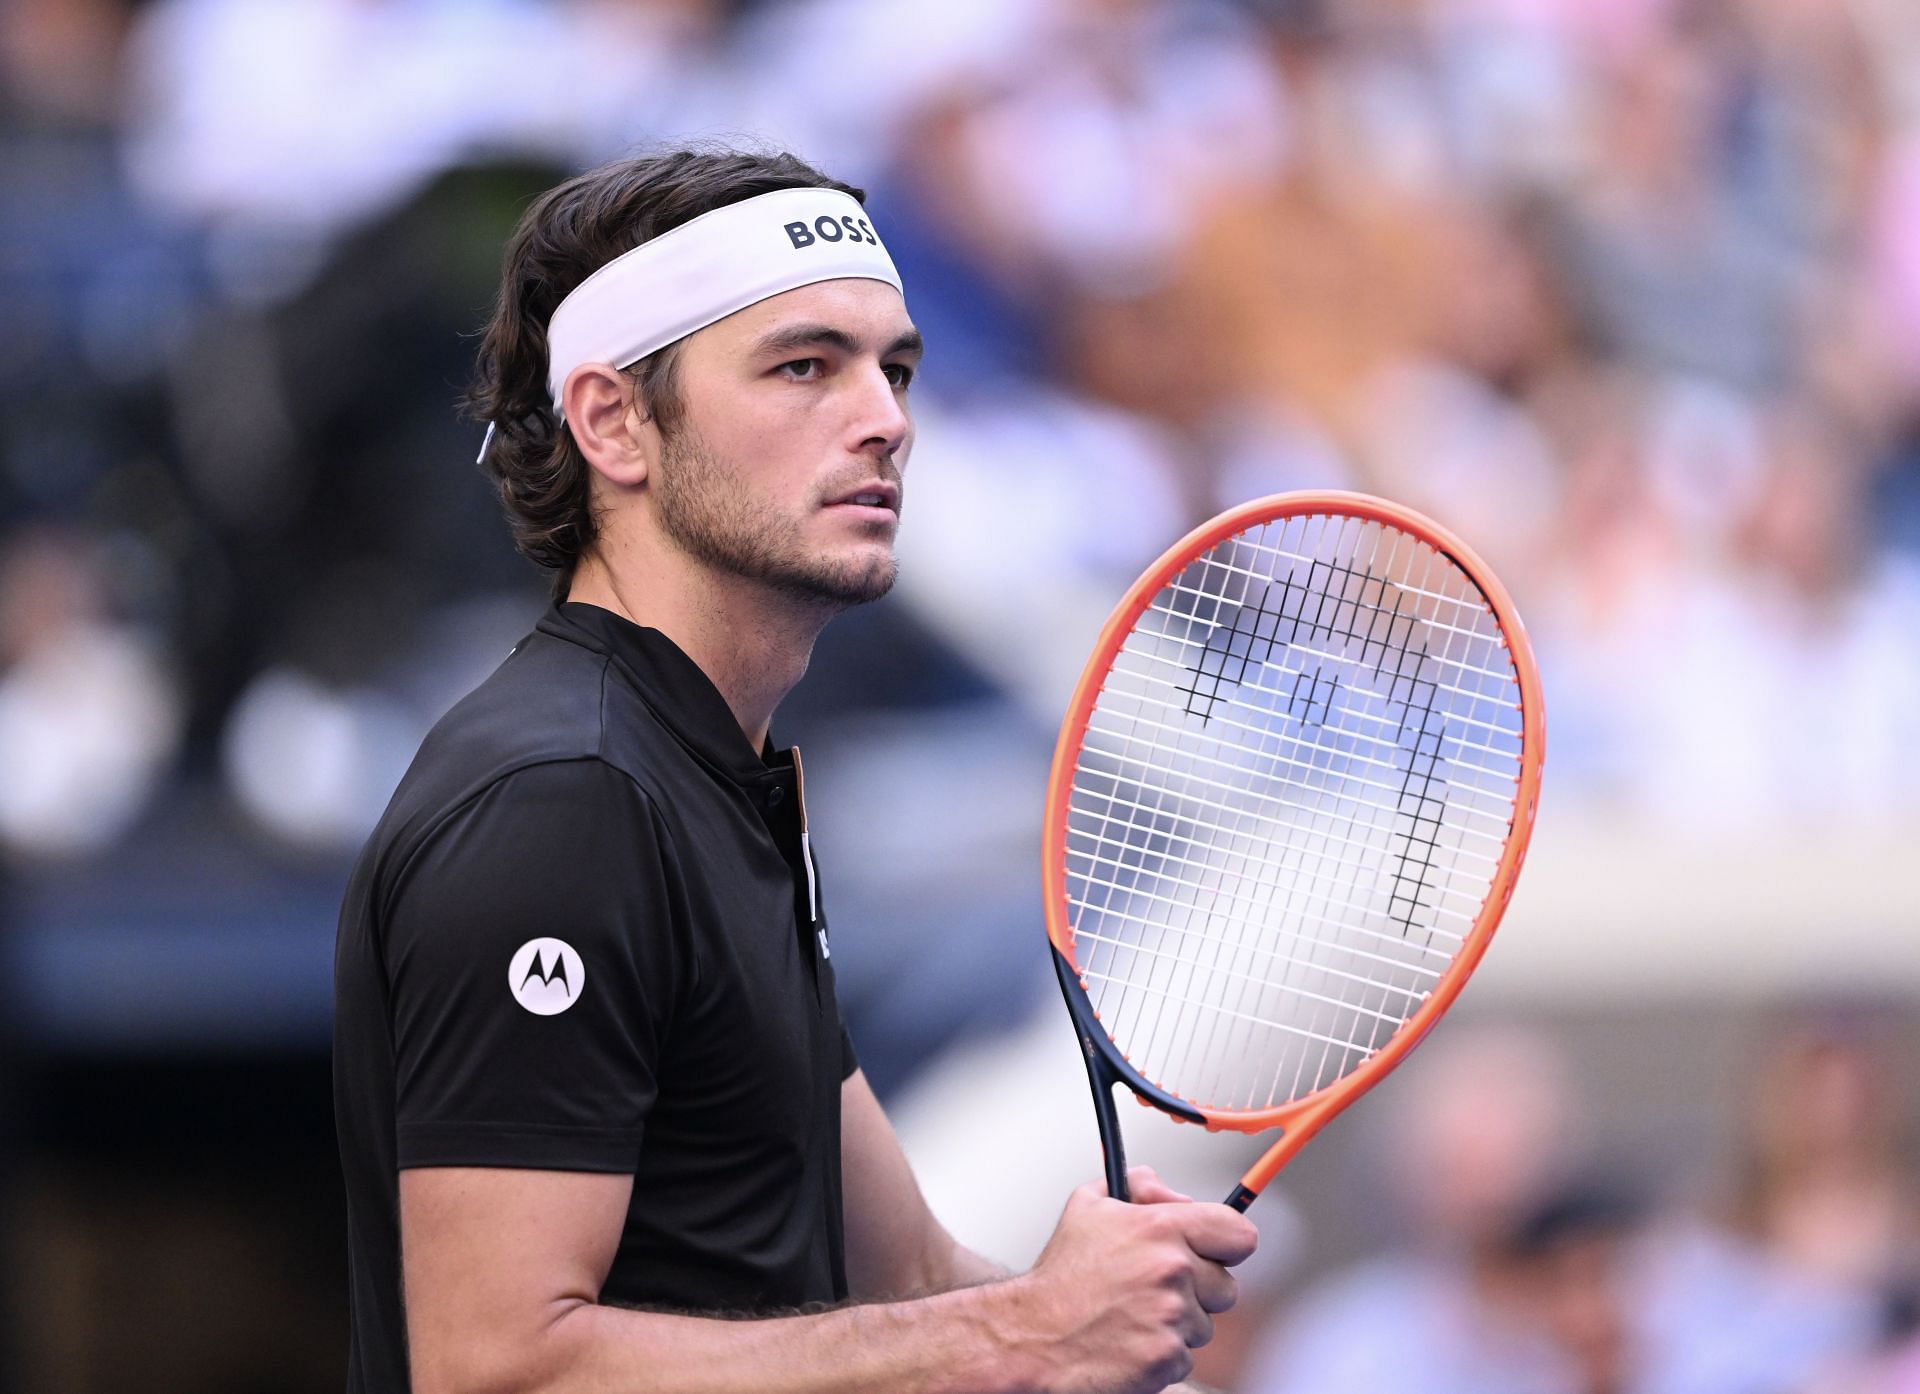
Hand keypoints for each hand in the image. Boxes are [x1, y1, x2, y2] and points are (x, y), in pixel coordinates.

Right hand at [999, 1170, 1256, 1393]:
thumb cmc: (1061, 1277)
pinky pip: (1186, 1357)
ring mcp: (1172, 1317)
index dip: (1227, 1244)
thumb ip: (1139, 1185)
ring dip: (1178, 1324)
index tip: (1215, 1252)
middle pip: (1226, 1287)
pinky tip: (1129, 1341)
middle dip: (1198, 1290)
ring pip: (1205, 1325)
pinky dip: (1162, 1354)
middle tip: (1157, 1289)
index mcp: (1160, 1227)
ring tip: (1134, 1316)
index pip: (1238, 1233)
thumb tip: (1177, 1195)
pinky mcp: (1166, 1358)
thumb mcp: (1089, 1206)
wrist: (1032, 1337)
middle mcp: (1172, 1270)